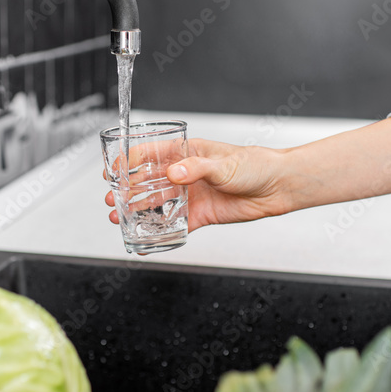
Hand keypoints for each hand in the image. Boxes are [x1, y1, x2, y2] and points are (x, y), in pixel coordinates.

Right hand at [103, 119, 390, 233]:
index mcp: (187, 152)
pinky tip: (146, 239)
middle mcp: (185, 173)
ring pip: (157, 204)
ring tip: (119, 216)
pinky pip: (175, 225)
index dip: (129, 160)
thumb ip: (196, 168)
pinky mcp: (200, 215)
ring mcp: (191, 195)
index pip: (150, 153)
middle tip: (112, 198)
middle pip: (148, 181)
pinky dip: (160, 233)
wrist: (277, 188)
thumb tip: (174, 172)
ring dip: (137, 210)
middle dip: (127, 189)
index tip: (113, 168)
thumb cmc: (255, 165)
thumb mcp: (223, 163)